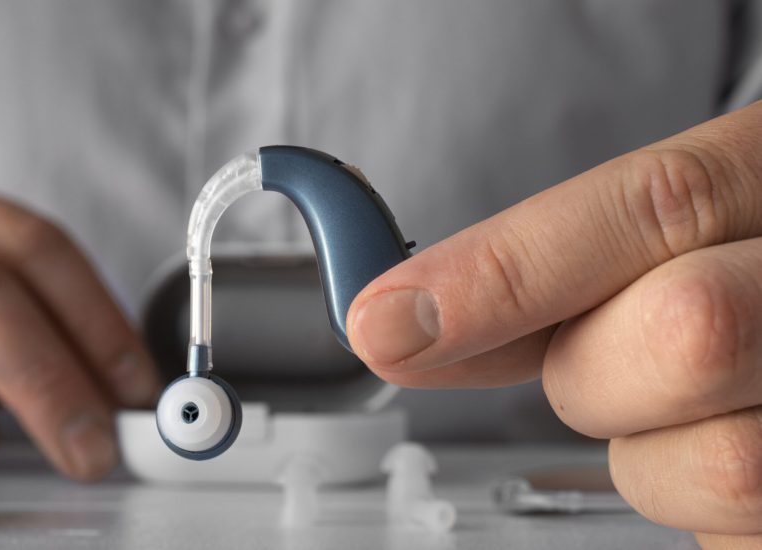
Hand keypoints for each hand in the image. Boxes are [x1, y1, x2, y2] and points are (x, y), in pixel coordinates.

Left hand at [348, 102, 761, 546]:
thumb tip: (396, 320)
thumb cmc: (733, 278)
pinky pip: (733, 533)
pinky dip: (694, 508)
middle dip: (595, 371)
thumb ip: (545, 272)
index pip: (652, 205)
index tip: (385, 322)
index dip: (502, 271)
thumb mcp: (661, 243)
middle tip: (598, 368)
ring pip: (720, 463)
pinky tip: (720, 451)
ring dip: (653, 456)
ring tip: (682, 417)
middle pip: (683, 332)